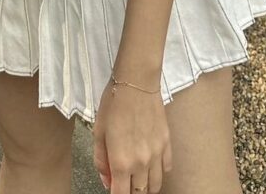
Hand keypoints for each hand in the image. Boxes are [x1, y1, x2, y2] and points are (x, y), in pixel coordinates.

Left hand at [92, 76, 171, 192]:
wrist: (136, 82)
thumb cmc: (113, 103)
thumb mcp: (98, 132)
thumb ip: (101, 161)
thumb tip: (107, 180)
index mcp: (121, 162)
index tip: (114, 190)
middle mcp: (141, 163)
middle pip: (139, 193)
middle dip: (130, 192)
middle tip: (123, 181)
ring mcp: (157, 154)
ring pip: (155, 185)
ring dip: (145, 186)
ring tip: (137, 177)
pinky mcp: (167, 143)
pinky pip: (167, 168)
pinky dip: (159, 171)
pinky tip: (151, 164)